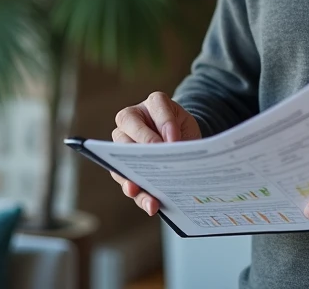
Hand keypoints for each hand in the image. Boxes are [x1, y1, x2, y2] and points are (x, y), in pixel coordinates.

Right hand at [109, 92, 200, 216]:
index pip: (157, 105)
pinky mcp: (122, 167)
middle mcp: (132, 120)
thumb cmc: (181, 131)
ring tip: (144, 192)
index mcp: (153, 104)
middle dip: (143, 147)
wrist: (180, 143)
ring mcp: (123, 143)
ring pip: (122, 159)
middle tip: (156, 163)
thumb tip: (174, 151)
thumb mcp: (187, 126)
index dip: (165, 122)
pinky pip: (127, 181)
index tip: (174, 140)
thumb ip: (181, 134)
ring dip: (133, 177)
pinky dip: (140, 195)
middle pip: (129, 129)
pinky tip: (151, 205)